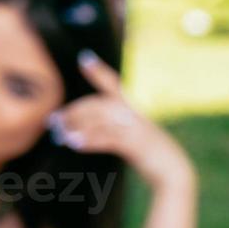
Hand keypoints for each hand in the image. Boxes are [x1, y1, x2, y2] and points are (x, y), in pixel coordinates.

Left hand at [50, 51, 194, 190]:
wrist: (174, 171)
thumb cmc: (149, 155)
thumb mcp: (132, 137)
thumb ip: (111, 129)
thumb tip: (77, 131)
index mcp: (133, 108)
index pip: (112, 84)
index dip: (98, 71)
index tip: (83, 57)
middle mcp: (134, 114)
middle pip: (98, 104)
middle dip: (74, 111)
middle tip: (54, 120)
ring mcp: (136, 128)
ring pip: (100, 120)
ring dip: (77, 127)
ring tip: (60, 136)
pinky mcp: (136, 144)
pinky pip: (108, 139)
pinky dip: (90, 141)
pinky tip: (74, 144)